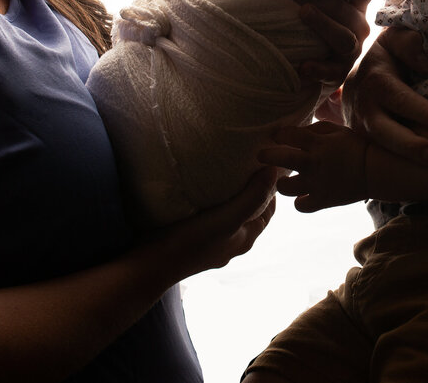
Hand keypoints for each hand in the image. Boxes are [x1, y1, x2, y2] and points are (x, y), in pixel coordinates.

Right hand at [156, 167, 276, 279]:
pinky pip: (208, 217)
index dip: (270, 189)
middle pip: (249, 212)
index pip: (267, 210)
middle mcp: (231, 243)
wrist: (152, 264)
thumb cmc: (193, 241)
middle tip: (244, 164)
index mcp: (245, 239)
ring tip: (223, 172)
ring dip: (229, 196)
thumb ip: (252, 197)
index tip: (263, 166)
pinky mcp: (192, 240)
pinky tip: (200, 190)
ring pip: (228, 215)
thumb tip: (275, 172)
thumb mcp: (229, 217)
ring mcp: (211, 243)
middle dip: (250, 190)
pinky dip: (210, 203)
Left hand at [259, 122, 370, 212]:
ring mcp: (317, 184)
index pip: (287, 135)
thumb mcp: (337, 130)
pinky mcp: (322, 201)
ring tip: (286, 179)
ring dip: (282, 183)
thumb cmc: (356, 146)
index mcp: (318, 143)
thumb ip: (314, 130)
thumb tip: (294, 134)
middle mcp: (313, 163)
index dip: (279, 135)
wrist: (376, 170)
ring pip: (285, 187)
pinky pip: (300, 206)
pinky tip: (302, 195)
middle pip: (279, 159)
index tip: (278, 137)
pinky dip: (299, 201)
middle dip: (266, 155)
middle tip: (262, 156)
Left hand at [289, 0, 378, 87]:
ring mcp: (350, 50)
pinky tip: (302, 65)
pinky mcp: (337, 73)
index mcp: (353, 2)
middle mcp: (357, 25)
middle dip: (321, 1)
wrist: (292, 57)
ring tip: (302, 14)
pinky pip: (334, 71)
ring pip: (346, 39)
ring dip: (323, 25)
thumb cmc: (294, 14)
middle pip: (350, 12)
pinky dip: (318, 68)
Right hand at [341, 34, 427, 167]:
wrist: (358, 78)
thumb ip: (409, 44)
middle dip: (411, 146)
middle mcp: (365, 109)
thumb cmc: (387, 57)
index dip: (423, 112)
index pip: (399, 98)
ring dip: (406, 162)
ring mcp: (362, 130)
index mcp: (375, 81)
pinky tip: (424, 178)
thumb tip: (427, 65)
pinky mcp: (365, 146)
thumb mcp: (393, 39)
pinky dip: (400, 169)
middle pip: (384, 131)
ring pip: (380, 150)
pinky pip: (380, 159)